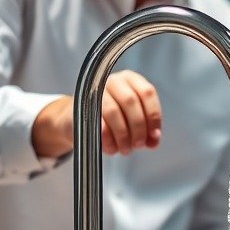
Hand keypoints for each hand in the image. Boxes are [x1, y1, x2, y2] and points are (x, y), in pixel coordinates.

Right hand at [31, 69, 161, 157]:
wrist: (75, 119)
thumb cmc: (110, 118)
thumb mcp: (131, 121)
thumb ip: (146, 130)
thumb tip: (154, 141)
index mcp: (130, 79)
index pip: (147, 93)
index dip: (153, 116)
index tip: (153, 135)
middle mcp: (113, 81)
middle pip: (131, 102)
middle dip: (138, 128)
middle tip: (138, 145)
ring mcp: (95, 91)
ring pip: (113, 112)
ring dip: (123, 135)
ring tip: (126, 149)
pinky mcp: (81, 106)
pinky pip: (97, 123)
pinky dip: (108, 140)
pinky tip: (112, 148)